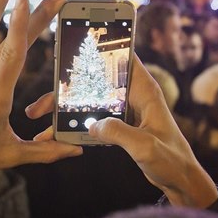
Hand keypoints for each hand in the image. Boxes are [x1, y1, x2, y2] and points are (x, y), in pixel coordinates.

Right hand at [26, 54, 217, 207]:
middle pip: (94, 80)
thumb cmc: (172, 159)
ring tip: (37, 115)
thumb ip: (119, 133)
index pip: (123, 55)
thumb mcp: (145, 146)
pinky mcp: (118, 124)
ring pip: (88, 99)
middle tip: (41, 96)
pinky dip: (72, 124)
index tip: (78, 37)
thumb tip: (92, 126)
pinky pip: (90, 118)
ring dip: (63, 106)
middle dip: (66, 85)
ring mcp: (123, 109)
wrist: (180, 180)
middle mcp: (132, 94)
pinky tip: (53, 133)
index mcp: (144, 90)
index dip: (103, 44)